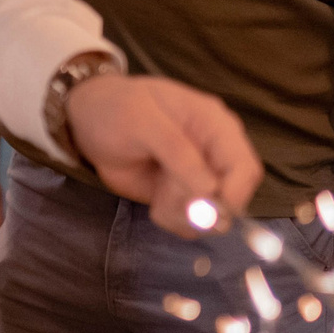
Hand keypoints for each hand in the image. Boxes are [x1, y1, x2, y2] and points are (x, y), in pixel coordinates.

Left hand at [63, 73, 262, 237]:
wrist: (88, 121)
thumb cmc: (117, 109)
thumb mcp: (142, 121)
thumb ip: (177, 151)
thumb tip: (210, 188)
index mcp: (216, 125)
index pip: (245, 166)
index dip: (234, 194)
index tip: (208, 211)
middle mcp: (215, 153)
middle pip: (233, 197)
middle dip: (200, 208)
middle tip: (166, 200)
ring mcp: (200, 177)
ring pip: (213, 216)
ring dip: (183, 215)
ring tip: (157, 196)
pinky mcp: (183, 197)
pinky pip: (192, 223)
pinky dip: (174, 220)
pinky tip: (155, 203)